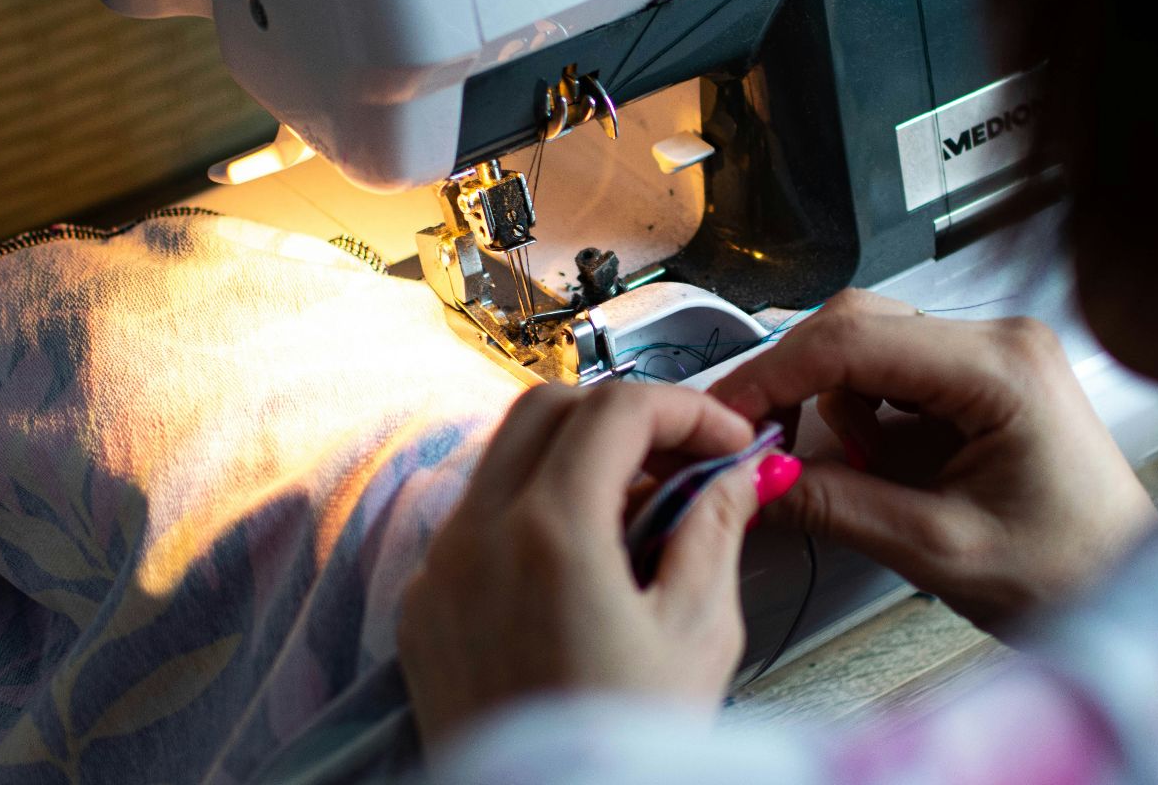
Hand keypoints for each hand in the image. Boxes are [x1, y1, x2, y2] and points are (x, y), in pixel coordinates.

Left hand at [399, 384, 799, 749]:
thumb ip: (714, 531)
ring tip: (642, 510)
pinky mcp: (424, 609)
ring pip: (502, 457)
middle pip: (547, 408)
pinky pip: (474, 519)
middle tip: (684, 458)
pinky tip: (585, 558)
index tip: (725, 440)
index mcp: (550, 534)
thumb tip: (733, 476)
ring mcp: (439, 570)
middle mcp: (477, 537)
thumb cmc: (624, 755)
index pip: (617, 407)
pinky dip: (531, 509)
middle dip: (624, 416)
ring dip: (575, 457)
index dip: (685, 408)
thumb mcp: (696, 635)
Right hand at [710, 290, 1156, 631]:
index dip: (774, 375)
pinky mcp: (984, 377)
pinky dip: (863, 413)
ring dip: (835, 405)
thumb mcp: (937, 548)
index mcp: (1002, 368)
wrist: (1133, 590)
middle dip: (798, 385)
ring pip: (867, 345)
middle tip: (760, 447)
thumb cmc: (1069, 572)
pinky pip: (894, 371)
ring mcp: (994, 352)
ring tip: (861, 477)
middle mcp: (1000, 339)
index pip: (854, 341)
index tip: (724, 418)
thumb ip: (836, 505)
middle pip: (855, 325)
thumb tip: (752, 479)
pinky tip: (881, 465)